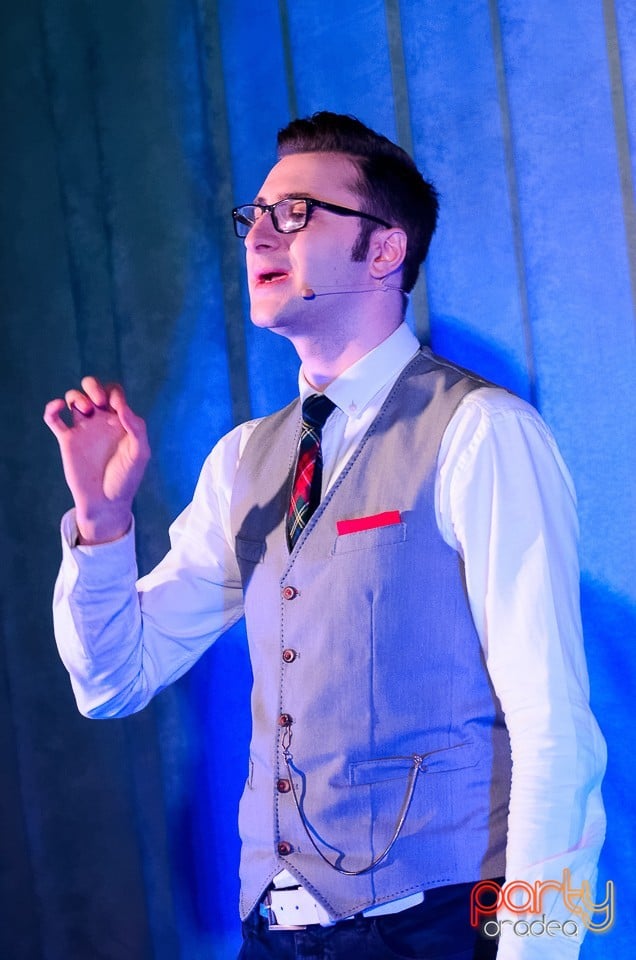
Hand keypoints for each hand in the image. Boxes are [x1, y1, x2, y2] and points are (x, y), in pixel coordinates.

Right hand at [44, 377, 149, 543]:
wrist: (106, 502)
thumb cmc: (126, 479)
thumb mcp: (139, 454)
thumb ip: (136, 429)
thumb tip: (122, 408)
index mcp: (120, 422)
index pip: (115, 394)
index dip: (115, 393)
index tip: (118, 408)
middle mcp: (101, 422)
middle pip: (93, 389)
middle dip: (93, 386)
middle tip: (98, 402)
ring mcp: (83, 430)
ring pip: (73, 399)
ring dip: (77, 396)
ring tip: (85, 410)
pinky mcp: (67, 440)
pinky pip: (54, 418)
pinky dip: (51, 408)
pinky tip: (57, 407)